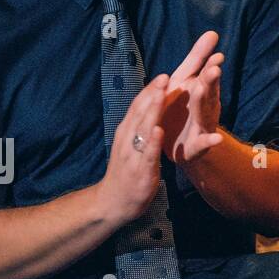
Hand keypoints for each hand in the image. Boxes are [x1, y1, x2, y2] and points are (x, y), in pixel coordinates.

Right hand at [96, 74, 168, 227]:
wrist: (113, 203)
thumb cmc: (126, 172)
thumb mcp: (130, 145)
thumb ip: (138, 127)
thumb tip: (149, 107)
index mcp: (126, 132)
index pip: (137, 107)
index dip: (149, 91)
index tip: (163, 75)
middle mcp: (127, 140)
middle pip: (140, 113)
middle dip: (153, 94)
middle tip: (166, 76)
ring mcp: (132, 155)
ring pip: (142, 129)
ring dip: (153, 110)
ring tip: (163, 94)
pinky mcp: (140, 171)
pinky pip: (147, 154)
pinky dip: (152, 142)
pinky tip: (159, 130)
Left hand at [159, 31, 224, 165]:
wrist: (180, 146)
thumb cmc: (183, 109)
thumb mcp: (186, 81)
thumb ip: (198, 59)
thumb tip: (212, 32)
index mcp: (199, 91)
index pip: (205, 76)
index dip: (210, 67)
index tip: (216, 56)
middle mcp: (206, 106)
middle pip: (208, 92)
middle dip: (210, 81)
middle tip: (214, 69)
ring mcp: (203, 126)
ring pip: (205, 113)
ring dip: (206, 102)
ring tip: (204, 90)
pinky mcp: (196, 146)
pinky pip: (204, 143)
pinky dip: (210, 141)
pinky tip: (216, 138)